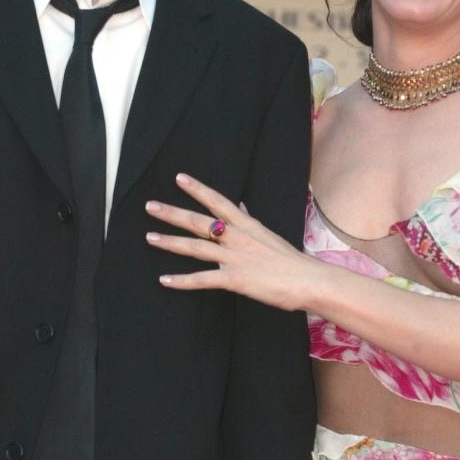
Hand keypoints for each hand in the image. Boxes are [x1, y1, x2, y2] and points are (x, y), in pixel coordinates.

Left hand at [146, 174, 317, 311]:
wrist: (309, 281)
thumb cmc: (291, 262)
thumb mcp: (269, 235)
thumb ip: (250, 221)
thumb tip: (241, 206)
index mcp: (247, 225)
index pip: (218, 201)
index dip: (198, 189)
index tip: (179, 178)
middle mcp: (237, 238)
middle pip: (199, 221)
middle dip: (173, 213)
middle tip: (150, 206)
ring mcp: (235, 257)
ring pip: (195, 247)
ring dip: (170, 242)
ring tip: (150, 237)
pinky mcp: (235, 279)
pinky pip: (202, 279)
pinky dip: (182, 281)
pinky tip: (165, 280)